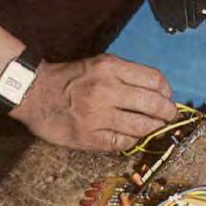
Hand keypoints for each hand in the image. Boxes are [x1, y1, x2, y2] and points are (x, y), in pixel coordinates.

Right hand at [12, 53, 175, 151]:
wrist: (35, 93)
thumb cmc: (70, 78)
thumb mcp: (99, 63)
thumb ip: (126, 74)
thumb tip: (156, 90)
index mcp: (111, 68)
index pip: (154, 80)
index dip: (166, 91)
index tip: (167, 97)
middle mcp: (107, 90)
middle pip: (153, 104)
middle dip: (167, 112)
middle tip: (170, 116)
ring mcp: (98, 115)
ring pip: (141, 126)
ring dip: (154, 129)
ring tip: (157, 128)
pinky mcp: (90, 137)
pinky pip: (123, 142)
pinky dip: (133, 140)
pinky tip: (134, 137)